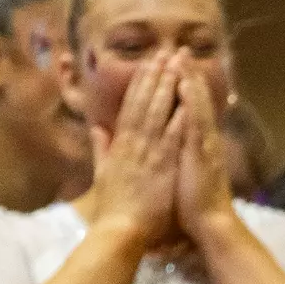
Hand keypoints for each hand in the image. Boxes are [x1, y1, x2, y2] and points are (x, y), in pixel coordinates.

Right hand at [89, 50, 186, 248]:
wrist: (120, 231)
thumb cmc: (114, 207)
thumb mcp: (103, 173)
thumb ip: (102, 149)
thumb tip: (98, 128)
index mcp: (120, 145)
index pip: (130, 107)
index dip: (140, 84)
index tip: (149, 64)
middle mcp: (133, 144)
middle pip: (143, 103)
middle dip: (154, 76)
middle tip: (165, 52)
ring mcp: (147, 153)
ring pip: (157, 113)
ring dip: (166, 87)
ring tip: (175, 65)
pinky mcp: (161, 165)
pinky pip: (172, 136)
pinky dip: (178, 116)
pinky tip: (187, 99)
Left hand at [173, 59, 236, 244]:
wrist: (210, 225)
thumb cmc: (192, 207)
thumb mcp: (179, 177)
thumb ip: (173, 158)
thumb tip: (164, 147)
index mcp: (192, 145)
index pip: (185, 110)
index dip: (179, 88)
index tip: (171, 67)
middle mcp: (201, 139)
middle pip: (193, 101)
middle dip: (184, 74)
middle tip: (178, 49)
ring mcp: (203, 143)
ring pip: (196, 105)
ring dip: (189, 79)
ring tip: (181, 56)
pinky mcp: (202, 151)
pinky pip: (196, 121)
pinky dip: (192, 101)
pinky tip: (185, 83)